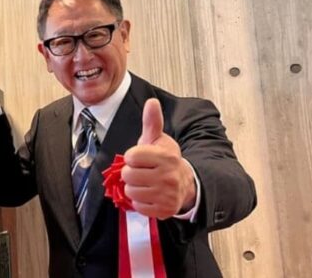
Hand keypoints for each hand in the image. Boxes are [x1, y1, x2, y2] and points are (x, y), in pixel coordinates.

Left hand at [121, 98, 196, 218]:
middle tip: (141, 172)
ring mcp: (167, 194)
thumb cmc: (164, 160)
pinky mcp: (164, 210)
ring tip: (144, 183)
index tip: (138, 158)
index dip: (131, 157)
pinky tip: (149, 194)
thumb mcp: (158, 139)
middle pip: (128, 175)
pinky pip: (137, 206)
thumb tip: (152, 102)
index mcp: (165, 156)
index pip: (131, 157)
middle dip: (130, 173)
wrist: (184, 183)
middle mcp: (168, 176)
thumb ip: (152, 122)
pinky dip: (139, 202)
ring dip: (133, 188)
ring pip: (130, 191)